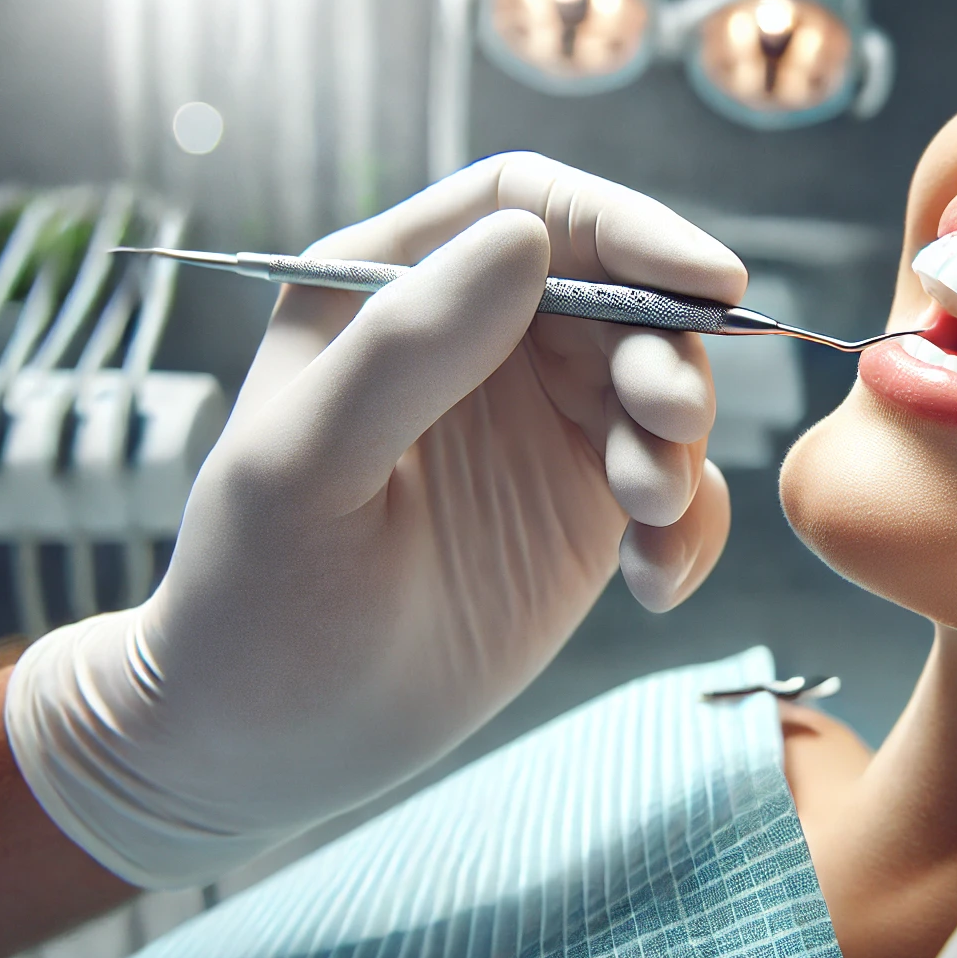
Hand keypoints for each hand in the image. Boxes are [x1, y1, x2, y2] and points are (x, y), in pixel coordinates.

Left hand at [3, 153, 743, 886]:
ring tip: (646, 520)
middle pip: (619, 298)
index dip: (624, 225)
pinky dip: (690, 529)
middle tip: (667, 427)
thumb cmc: (252, 598)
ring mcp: (535, 431)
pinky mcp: (581, 513)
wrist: (269, 747)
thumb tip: (525, 241)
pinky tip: (653, 584)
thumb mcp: (303, 467)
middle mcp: (474, 345)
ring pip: (659, 391)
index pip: (523, 210)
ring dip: (679, 448)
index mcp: (390, 294)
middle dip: (664, 354)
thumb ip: (405, 348)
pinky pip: (677, 491)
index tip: (704, 279)